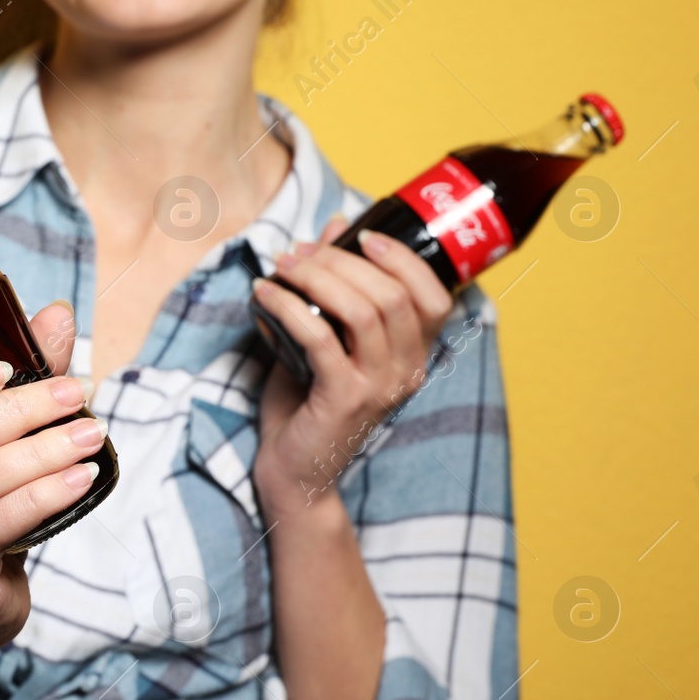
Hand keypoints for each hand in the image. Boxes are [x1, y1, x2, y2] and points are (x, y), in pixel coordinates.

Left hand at [252, 218, 453, 513]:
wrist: (295, 474)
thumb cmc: (308, 405)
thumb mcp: (327, 339)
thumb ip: (337, 288)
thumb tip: (338, 225)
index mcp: (414, 356)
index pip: (435, 297)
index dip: (403, 259)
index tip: (360, 236)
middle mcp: (406, 371)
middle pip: (392, 294)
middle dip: (341, 260)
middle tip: (298, 251)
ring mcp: (378, 387)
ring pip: (363, 310)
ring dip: (316, 277)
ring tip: (281, 267)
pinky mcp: (343, 399)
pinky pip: (320, 337)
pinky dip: (287, 306)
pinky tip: (263, 295)